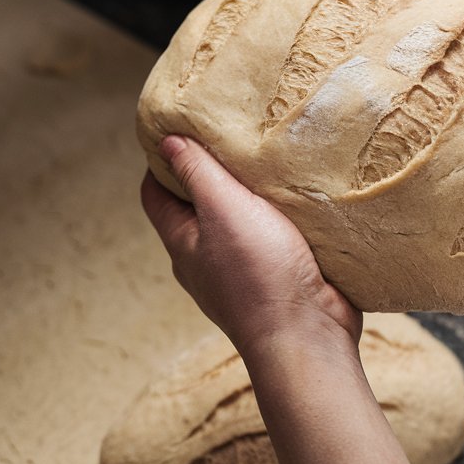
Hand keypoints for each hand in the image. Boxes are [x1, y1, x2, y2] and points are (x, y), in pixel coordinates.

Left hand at [141, 136, 360, 360]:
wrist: (307, 333)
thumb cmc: (260, 272)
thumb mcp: (224, 209)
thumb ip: (198, 172)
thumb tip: (167, 140)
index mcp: (183, 244)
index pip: (156, 194)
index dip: (162, 159)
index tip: (183, 129)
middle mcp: (205, 260)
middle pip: (195, 208)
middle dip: (209, 174)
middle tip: (234, 139)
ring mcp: (241, 273)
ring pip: (236, 225)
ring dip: (249, 198)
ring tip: (270, 165)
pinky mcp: (277, 280)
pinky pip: (270, 241)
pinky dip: (278, 220)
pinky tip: (299, 204)